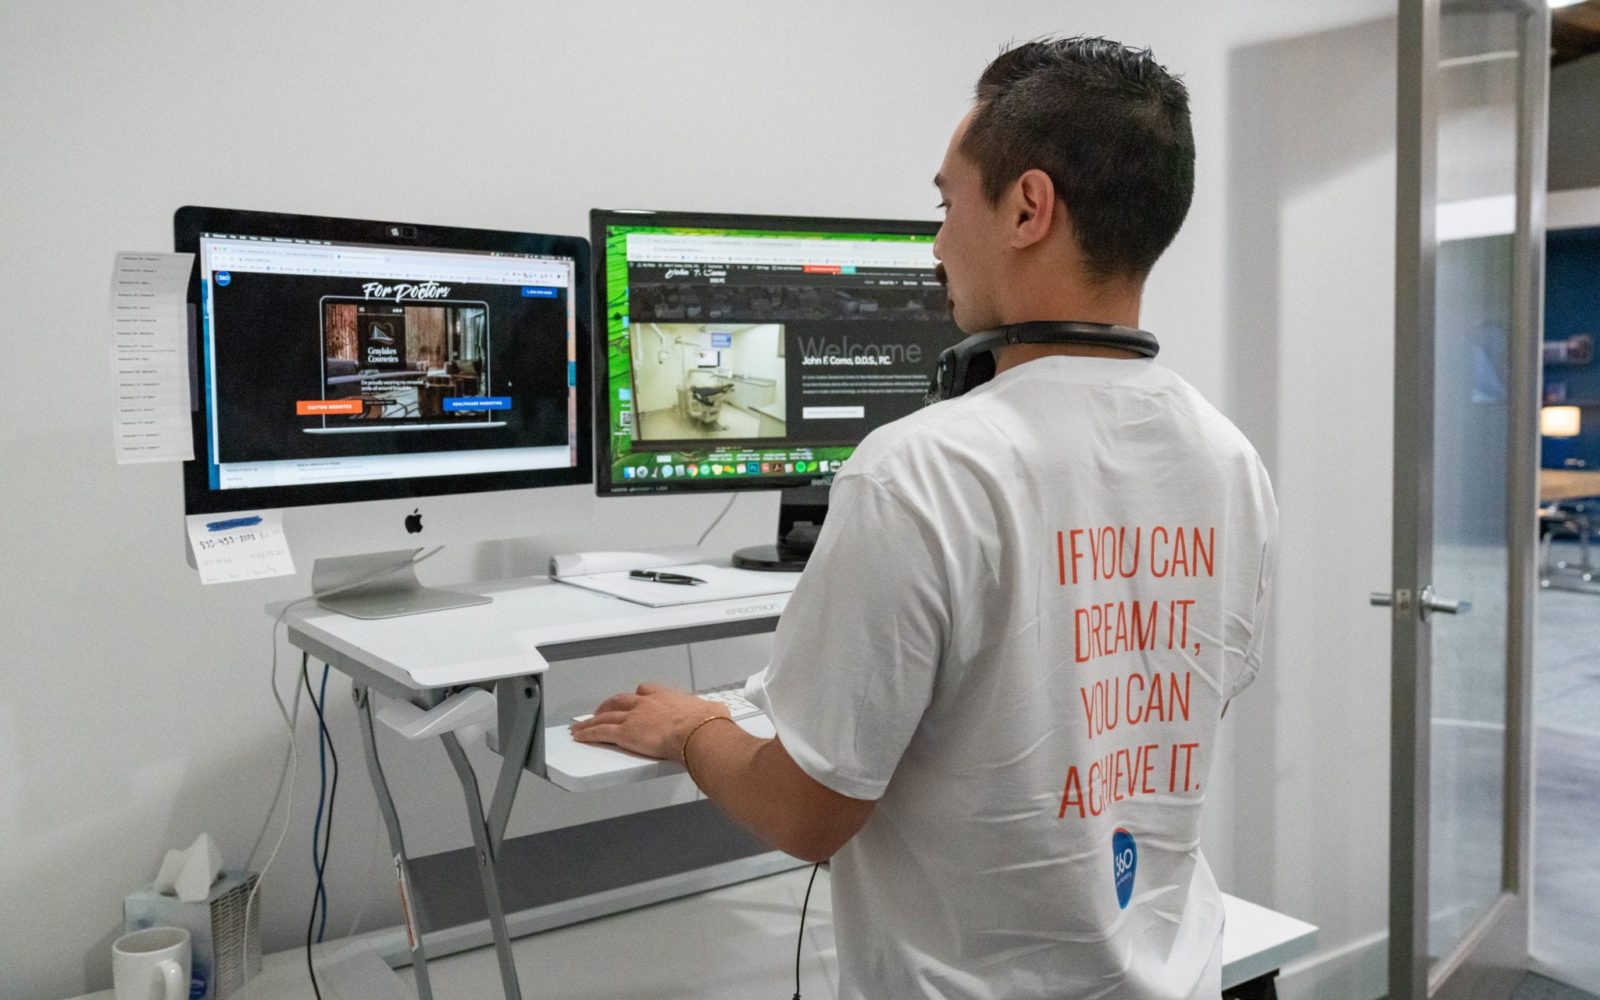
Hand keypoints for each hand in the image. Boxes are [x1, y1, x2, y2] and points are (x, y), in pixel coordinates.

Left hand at [570, 683, 729, 761]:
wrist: (698, 732)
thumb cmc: (707, 724)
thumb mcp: (713, 711)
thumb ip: (712, 711)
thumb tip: (720, 712)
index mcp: (666, 697)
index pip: (645, 691)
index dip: (636, 696)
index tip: (634, 699)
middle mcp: (647, 704)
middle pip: (620, 700)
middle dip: (608, 706)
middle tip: (601, 710)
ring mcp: (634, 717)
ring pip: (606, 716)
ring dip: (592, 720)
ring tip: (582, 726)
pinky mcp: (625, 733)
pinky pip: (601, 732)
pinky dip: (588, 733)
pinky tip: (581, 736)